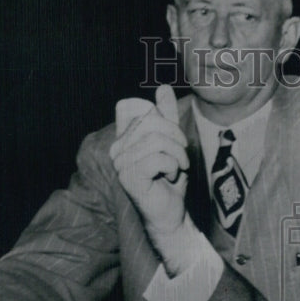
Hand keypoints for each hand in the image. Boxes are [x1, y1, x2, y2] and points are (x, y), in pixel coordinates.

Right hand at [110, 84, 189, 239]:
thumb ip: (167, 116)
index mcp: (123, 137)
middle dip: (176, 138)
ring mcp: (120, 163)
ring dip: (177, 154)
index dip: (163, 120)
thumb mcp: (172, 142)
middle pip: (151, 123)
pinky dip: (173, 166)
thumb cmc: (170, 179)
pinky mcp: (130, 177)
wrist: (172, 212)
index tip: (175, 140)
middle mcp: (117, 148)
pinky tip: (171, 176)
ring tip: (178, 167)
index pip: (140, 111)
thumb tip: (163, 87)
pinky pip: (158, 158)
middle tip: (182, 156)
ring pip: (157, 141)